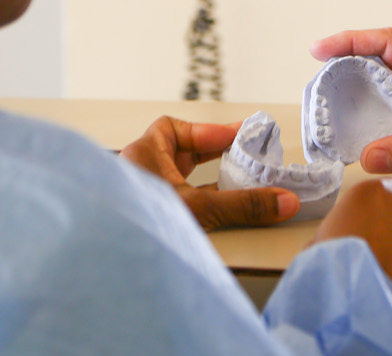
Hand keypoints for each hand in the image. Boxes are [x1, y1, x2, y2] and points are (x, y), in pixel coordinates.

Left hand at [122, 116, 299, 230]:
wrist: (109, 264)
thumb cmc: (137, 224)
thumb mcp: (199, 207)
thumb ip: (242, 204)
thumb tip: (281, 200)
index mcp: (142, 155)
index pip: (173, 128)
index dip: (207, 130)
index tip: (236, 136)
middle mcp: (138, 173)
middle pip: (179, 153)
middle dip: (212, 153)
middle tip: (242, 153)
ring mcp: (141, 197)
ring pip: (177, 179)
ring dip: (206, 180)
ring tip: (237, 181)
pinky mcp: (147, 219)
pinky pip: (177, 202)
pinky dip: (198, 203)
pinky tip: (218, 212)